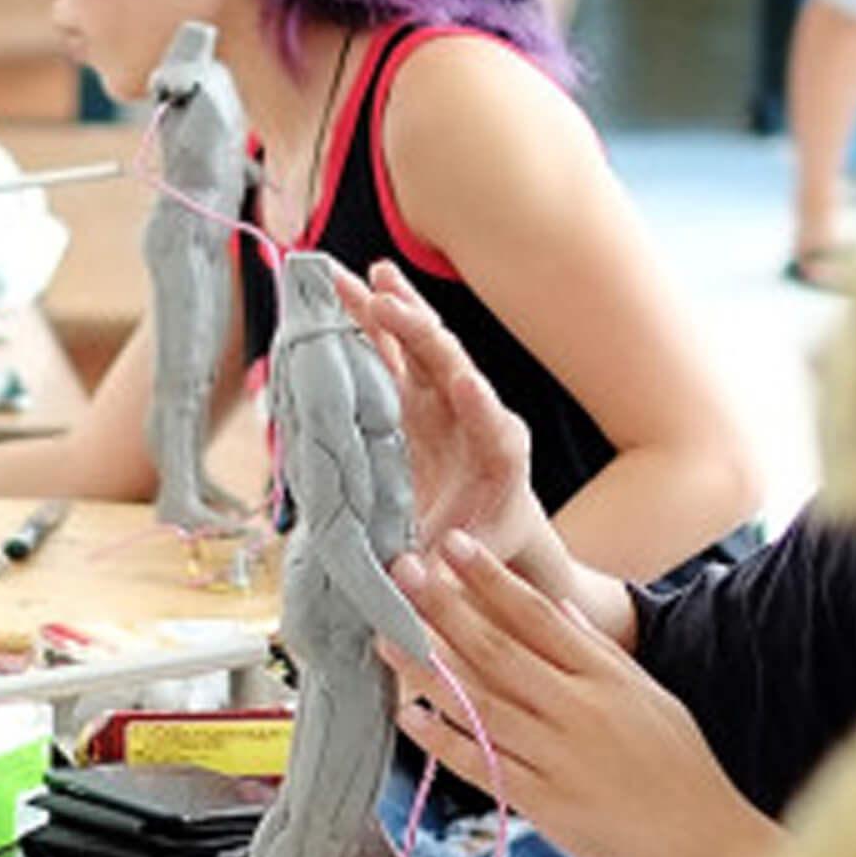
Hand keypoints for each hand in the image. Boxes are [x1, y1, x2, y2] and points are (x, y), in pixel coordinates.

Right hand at [332, 262, 563, 581]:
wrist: (494, 529)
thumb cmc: (484, 548)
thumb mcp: (471, 568)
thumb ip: (443, 573)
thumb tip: (408, 580)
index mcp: (502, 460)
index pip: (495, 429)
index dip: (482, 408)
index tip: (468, 385)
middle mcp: (477, 416)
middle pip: (454, 368)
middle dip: (423, 337)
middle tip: (387, 307)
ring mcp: (443, 398)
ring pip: (421, 346)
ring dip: (395, 310)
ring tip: (368, 276)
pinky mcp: (416, 394)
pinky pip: (394, 349)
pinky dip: (375, 316)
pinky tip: (353, 284)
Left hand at [379, 533, 780, 856]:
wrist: (711, 847)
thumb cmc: (681, 770)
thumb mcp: (648, 697)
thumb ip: (597, 652)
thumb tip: (556, 605)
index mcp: (607, 677)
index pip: (538, 616)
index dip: (492, 579)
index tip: (454, 544)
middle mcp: (579, 709)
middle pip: (498, 650)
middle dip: (443, 608)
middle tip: (399, 572)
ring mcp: (559, 756)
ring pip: (480, 702)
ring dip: (426, 668)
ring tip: (384, 636)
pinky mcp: (544, 802)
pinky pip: (482, 763)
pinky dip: (442, 738)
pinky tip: (407, 715)